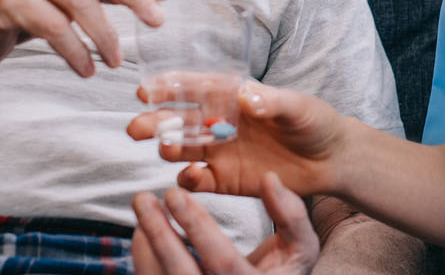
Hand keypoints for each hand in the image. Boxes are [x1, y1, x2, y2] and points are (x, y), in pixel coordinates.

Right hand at [128, 81, 348, 199]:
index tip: (147, 90)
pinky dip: (188, 179)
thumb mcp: (297, 107)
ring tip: (165, 149)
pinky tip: (191, 176)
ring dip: (168, 148)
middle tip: (136, 127)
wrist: (330, 160)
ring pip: (182, 149)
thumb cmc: (314, 122)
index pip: (194, 89)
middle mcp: (220, 122)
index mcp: (233, 97)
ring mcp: (221, 152)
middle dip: (156, 122)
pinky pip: (198, 180)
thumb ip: (272, 101)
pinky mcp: (226, 180)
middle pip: (179, 120)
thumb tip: (246, 96)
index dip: (169, 88)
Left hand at [130, 172, 319, 274]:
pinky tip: (145, 231)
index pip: (221, 260)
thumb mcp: (301, 245)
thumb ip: (291, 214)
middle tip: (143, 199)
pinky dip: (145, 258)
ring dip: (146, 245)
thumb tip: (269, 178)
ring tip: (143, 210)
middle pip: (181, 272)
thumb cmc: (285, 270)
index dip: (196, 227)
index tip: (174, 193)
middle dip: (158, 233)